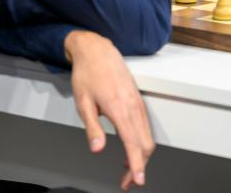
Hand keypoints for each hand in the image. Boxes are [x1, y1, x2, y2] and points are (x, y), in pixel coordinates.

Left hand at [65, 30, 154, 189]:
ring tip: (128, 168)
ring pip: (147, 136)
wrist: (97, 50)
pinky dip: (141, 142)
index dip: (136, 165)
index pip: (133, 143)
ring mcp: (137, 102)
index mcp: (119, 108)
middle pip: (145, 144)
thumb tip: (98, 148)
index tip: (136, 179)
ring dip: (141, 155)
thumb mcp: (83, 103)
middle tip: (127, 180)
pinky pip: (145, 126)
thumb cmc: (88, 74)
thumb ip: (92, 128)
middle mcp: (132, 106)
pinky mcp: (138, 100)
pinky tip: (131, 148)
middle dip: (139, 165)